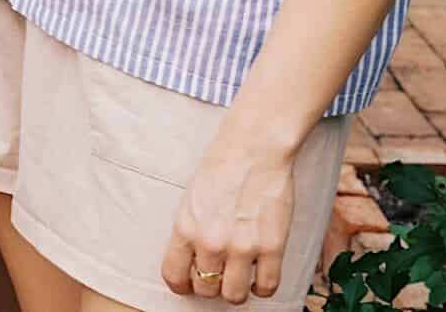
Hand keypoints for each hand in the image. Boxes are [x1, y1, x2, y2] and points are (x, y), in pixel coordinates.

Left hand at [160, 124, 296, 302]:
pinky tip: (261, 274)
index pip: (174, 276)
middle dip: (212, 285)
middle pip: (206, 290)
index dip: (183, 285)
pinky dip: (263, 287)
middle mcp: (211, 242)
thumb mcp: (191, 199)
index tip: (191, 282)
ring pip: (235, 296)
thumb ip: (191, 232)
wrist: (254, 148)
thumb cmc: (222, 167)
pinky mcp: (272, 247)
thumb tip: (192, 262)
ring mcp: (242, 247)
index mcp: (185, 228)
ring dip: (237, 290)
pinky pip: (267, 288)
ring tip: (241, 275)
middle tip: (220, 273)